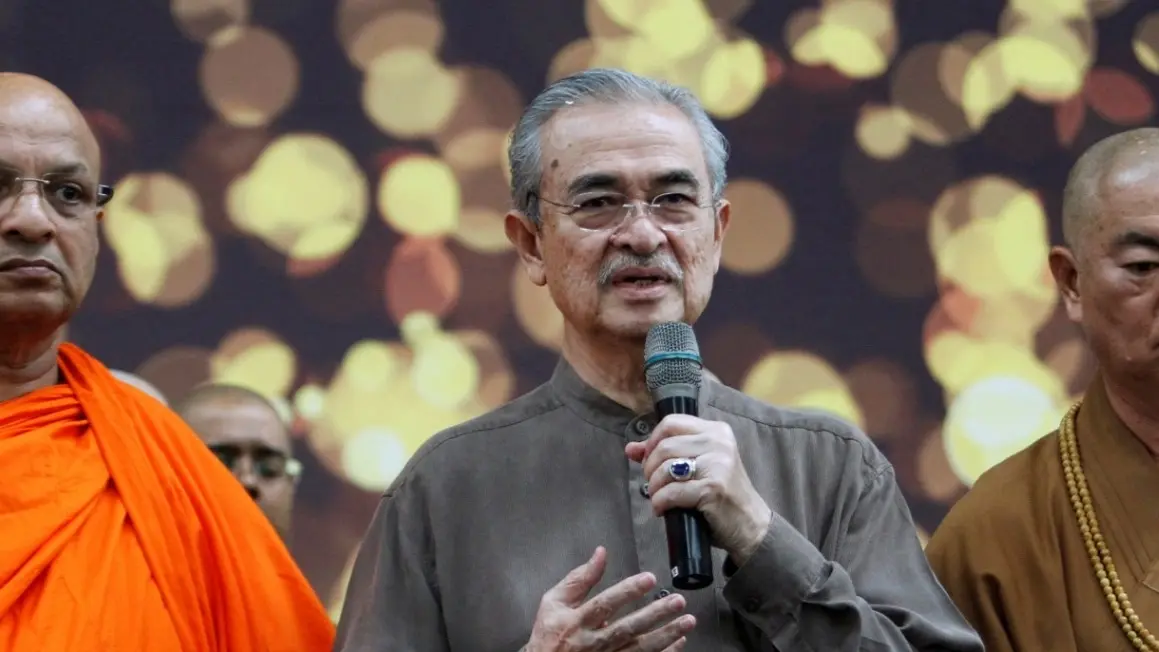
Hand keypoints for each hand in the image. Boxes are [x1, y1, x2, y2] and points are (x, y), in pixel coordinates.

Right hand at [526, 547, 695, 651]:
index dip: (627, 591)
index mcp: (576, 621)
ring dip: (666, 635)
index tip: (649, 579)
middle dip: (654, 615)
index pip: (605, 604)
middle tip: (678, 601)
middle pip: (627, 628)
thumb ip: (578, 579)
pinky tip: (679, 643)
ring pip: (639, 649)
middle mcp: (592, 642)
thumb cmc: (549, 634)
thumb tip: (600, 554)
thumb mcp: (553, 602)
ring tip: (687, 621)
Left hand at [625, 414, 771, 564]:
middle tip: (653, 484)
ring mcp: (718, 464)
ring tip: (659, 497)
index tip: (649, 460)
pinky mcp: (713, 488)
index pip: (670, 423)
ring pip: (665, 467)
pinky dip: (660, 502)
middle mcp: (719, 442)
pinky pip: (671, 491)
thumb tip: (630, 448)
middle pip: (664, 445)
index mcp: (716, 431)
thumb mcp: (698, 466)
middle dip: (649, 468)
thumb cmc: (722, 494)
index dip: (651, 441)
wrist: (751, 525)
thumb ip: (666, 453)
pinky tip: (662, 509)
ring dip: (653, 486)